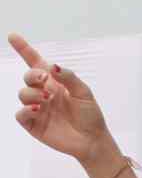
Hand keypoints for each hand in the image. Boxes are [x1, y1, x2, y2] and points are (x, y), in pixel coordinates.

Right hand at [8, 32, 112, 164]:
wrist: (93, 140)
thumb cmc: (90, 115)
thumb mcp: (83, 91)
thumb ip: (68, 77)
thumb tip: (52, 67)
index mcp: (54, 82)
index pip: (35, 62)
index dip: (23, 49)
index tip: (13, 36)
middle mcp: (43, 93)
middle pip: (28, 77)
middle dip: (33, 75)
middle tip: (45, 79)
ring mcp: (38, 109)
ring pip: (23, 94)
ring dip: (32, 93)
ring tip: (47, 99)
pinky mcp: (34, 125)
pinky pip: (20, 115)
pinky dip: (25, 110)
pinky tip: (37, 109)